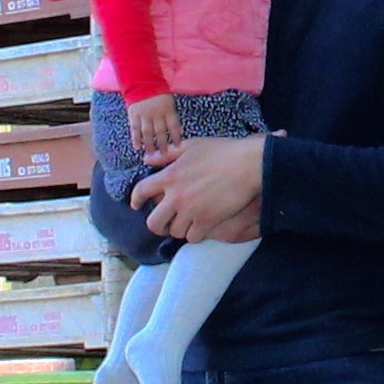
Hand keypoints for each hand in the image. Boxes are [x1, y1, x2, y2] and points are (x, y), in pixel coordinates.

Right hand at [124, 94, 181, 161]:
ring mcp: (144, 114)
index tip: (177, 147)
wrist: (142, 81)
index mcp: (167, 109)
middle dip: (162, 144)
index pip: (173, 125)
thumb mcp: (170, 102)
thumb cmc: (158, 94)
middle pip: (160, 131)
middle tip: (163, 155)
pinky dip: (136, 139)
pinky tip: (137, 147)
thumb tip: (180, 132)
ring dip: (149, 144)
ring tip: (150, 154)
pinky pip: (135, 128)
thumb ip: (172, 117)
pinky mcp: (134, 114)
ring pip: (147, 132)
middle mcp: (156, 113)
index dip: (175, 136)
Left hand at [133, 133, 265, 243]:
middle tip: (164, 223)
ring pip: (174, 232)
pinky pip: (193, 237)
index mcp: (170, 176)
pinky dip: (195, 234)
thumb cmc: (222, 152)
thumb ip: (168, 155)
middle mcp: (176, 196)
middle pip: (153, 222)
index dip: (135, 199)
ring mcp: (191, 210)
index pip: (141, 191)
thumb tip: (147, 159)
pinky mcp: (207, 221)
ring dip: (179, 229)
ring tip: (186, 223)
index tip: (136, 204)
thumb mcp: (192, 146)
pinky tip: (200, 227)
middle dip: (157, 225)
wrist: (248, 165)